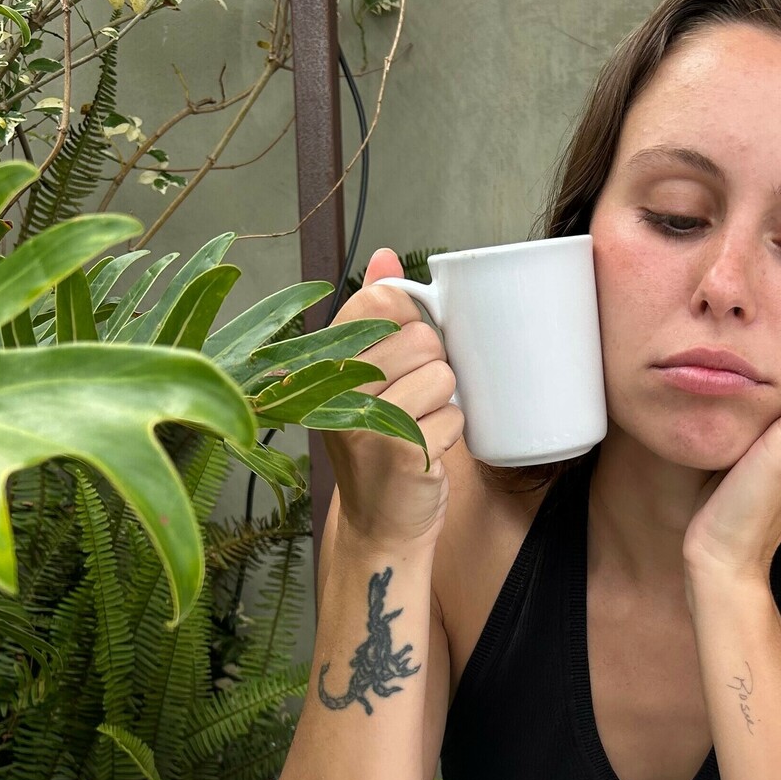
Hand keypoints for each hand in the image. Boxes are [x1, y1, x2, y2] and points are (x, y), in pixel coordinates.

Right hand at [321, 246, 463, 552]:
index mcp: (326, 359)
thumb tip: (387, 255)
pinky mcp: (399, 450)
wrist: (379, 525)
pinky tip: (425, 452)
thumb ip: (377, 314)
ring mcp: (364, 420)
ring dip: (444, 403)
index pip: (383, 301)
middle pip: (423, 338)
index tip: (401, 357)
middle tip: (411, 402)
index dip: (410, 323)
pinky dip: (450, 436)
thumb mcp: (368, 376)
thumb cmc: (379, 445)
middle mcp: (334, 386)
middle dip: (433, 368)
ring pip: (443, 375)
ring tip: (418, 426)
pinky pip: (454, 417)